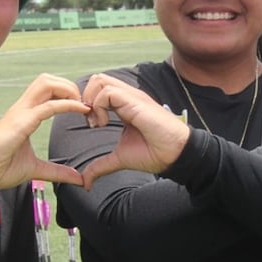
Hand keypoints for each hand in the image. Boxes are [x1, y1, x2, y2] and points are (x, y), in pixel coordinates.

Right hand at [0, 74, 89, 188]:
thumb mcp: (36, 169)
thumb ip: (57, 171)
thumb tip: (78, 179)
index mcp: (25, 115)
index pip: (48, 90)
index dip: (68, 94)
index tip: (85, 110)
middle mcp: (22, 109)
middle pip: (48, 79)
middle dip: (70, 86)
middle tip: (85, 105)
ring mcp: (20, 113)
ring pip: (46, 83)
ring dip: (68, 90)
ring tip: (82, 106)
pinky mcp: (20, 123)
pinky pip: (48, 106)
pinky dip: (67, 104)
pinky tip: (80, 110)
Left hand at [80, 73, 190, 187]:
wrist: (175, 154)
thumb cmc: (154, 153)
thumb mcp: (119, 158)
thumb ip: (101, 165)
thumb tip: (86, 182)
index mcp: (125, 105)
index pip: (99, 90)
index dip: (88, 104)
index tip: (90, 124)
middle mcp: (127, 97)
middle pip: (97, 80)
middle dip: (86, 98)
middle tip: (90, 121)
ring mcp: (132, 97)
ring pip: (100, 81)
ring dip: (91, 101)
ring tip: (97, 122)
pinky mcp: (135, 101)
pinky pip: (108, 92)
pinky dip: (99, 106)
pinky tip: (104, 123)